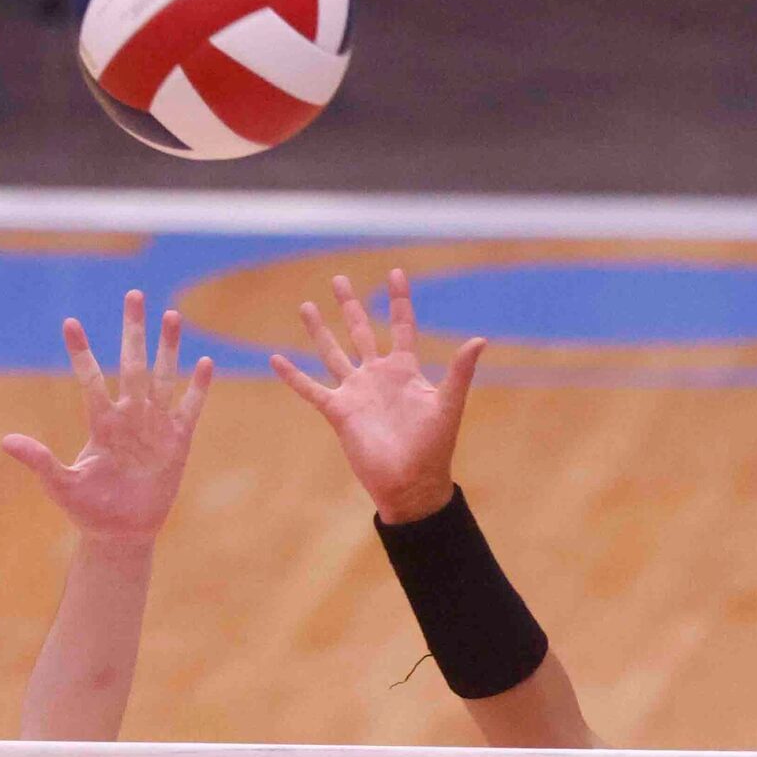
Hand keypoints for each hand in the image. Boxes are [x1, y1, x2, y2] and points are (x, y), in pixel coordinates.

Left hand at [0, 290, 213, 542]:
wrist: (121, 532)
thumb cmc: (88, 509)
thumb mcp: (60, 484)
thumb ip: (40, 461)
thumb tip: (6, 442)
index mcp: (100, 422)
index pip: (91, 377)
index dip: (82, 351)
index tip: (70, 323)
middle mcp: (128, 416)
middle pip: (133, 363)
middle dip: (134, 330)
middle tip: (134, 294)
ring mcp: (154, 425)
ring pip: (163, 376)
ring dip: (168, 347)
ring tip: (171, 314)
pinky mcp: (177, 441)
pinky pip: (188, 408)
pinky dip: (197, 387)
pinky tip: (204, 363)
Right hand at [270, 270, 484, 523]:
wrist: (411, 484)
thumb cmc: (434, 448)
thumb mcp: (448, 405)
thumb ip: (459, 372)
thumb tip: (479, 339)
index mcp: (405, 371)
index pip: (402, 325)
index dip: (399, 300)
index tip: (396, 272)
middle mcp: (378, 376)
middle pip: (361, 331)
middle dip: (350, 305)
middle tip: (338, 278)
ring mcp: (357, 393)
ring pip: (333, 353)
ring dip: (319, 330)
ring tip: (306, 305)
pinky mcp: (339, 412)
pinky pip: (311, 389)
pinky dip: (293, 375)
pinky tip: (276, 358)